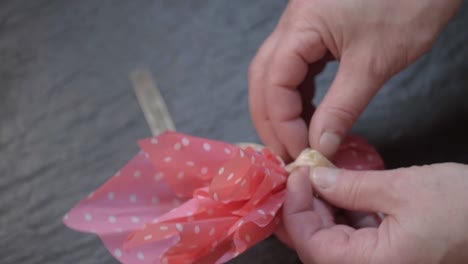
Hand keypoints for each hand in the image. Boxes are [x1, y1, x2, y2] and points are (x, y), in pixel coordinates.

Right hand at [249, 0, 461, 159]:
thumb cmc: (407, 5)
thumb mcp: (374, 63)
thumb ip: (342, 107)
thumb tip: (320, 145)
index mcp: (301, 25)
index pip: (274, 83)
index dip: (283, 123)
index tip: (302, 152)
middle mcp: (292, 23)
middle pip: (264, 78)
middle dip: (271, 120)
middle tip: (287, 153)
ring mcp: (303, 26)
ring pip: (277, 73)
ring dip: (284, 109)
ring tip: (299, 140)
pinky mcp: (317, 31)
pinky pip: (297, 67)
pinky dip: (299, 95)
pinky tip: (311, 114)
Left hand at [283, 164, 467, 263]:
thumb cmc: (463, 208)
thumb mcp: (402, 189)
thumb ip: (352, 186)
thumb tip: (316, 178)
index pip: (311, 244)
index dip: (296, 208)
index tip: (297, 175)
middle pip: (318, 244)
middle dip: (306, 207)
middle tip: (305, 175)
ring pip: (334, 241)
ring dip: (324, 209)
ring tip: (322, 178)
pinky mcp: (391, 255)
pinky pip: (355, 238)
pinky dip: (345, 214)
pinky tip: (344, 191)